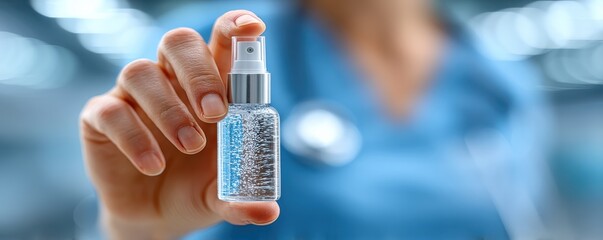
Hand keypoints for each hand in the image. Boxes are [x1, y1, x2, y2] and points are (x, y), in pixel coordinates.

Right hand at [79, 10, 278, 238]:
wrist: (157, 217)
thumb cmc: (197, 188)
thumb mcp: (223, 193)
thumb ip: (243, 197)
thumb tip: (268, 212)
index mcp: (209, 85)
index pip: (219, 40)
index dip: (233, 26)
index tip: (252, 28)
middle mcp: (170, 80)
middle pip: (178, 43)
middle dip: (199, 73)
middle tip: (216, 113)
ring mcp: (134, 96)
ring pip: (141, 72)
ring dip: (169, 109)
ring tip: (190, 145)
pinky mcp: (101, 118)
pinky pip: (110, 111)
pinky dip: (134, 137)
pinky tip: (153, 166)